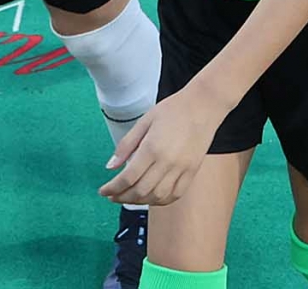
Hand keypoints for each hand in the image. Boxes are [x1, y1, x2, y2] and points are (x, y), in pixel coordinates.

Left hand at [99, 88, 221, 206]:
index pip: (128, 177)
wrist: (204, 105)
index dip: (112, 188)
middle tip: (113, 196)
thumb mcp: (144, 121)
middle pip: (140, 191)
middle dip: (122, 197)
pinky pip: (175, 195)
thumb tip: (111, 166)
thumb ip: (126, 145)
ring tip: (130, 197)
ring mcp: (181, 169)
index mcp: (152, 148)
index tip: (103, 191)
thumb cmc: (173, 109)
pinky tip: (151, 197)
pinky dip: (160, 201)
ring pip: (157, 197)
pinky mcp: (192, 172)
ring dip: (140, 202)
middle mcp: (167, 162)